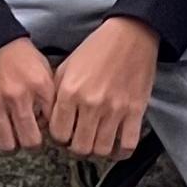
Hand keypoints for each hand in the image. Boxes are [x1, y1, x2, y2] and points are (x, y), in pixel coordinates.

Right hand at [0, 38, 57, 152]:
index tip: (43, 129)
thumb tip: (49, 118)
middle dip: (31, 144)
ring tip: (9, 138)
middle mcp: (18, 97)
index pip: (52, 124)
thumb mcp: (41, 66)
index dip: (48, 130)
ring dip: (9, 145)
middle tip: (27, 140)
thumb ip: (48, 92)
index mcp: (39, 85)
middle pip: (30, 142)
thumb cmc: (13, 51)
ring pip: (6, 145)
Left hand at [50, 19, 160, 161]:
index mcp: (70, 92)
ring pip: (102, 150)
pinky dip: (122, 152)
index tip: (65, 136)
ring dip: (97, 151)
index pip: (58, 134)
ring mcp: (115, 109)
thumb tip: (50, 119)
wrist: (131, 34)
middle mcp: (91, 104)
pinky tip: (117, 146)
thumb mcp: (67, 66)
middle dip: (77, 148)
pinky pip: (128, 145)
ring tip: (97, 143)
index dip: (60, 139)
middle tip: (80, 141)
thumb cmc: (97, 48)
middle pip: (80, 147)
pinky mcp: (136, 111)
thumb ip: (56, 94)